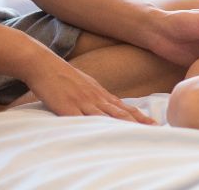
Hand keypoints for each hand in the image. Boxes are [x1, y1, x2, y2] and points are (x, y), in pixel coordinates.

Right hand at [22, 53, 154, 124]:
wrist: (43, 63)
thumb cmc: (62, 76)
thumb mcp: (85, 85)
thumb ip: (97, 97)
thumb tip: (110, 107)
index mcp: (100, 94)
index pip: (125, 108)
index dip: (140, 117)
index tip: (155, 125)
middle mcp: (95, 97)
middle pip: (121, 113)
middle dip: (138, 123)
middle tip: (155, 130)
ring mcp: (82, 102)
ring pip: (106, 116)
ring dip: (122, 125)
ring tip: (137, 133)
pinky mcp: (66, 107)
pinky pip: (81, 119)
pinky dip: (92, 127)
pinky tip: (101, 135)